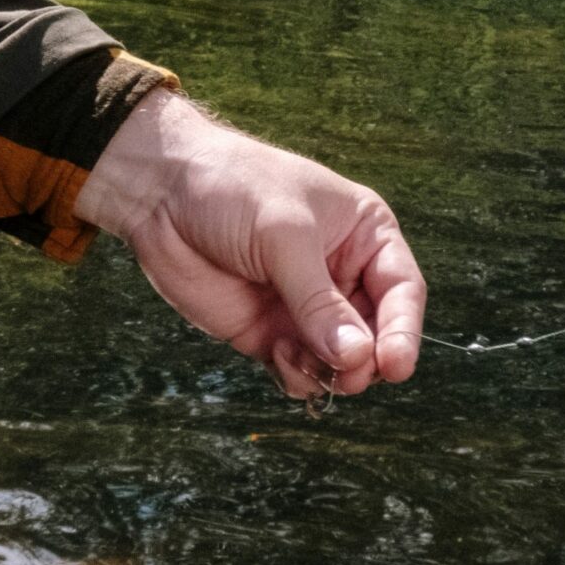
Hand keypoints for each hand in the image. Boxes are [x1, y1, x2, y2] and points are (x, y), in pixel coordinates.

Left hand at [77, 89, 424, 400]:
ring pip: (340, 362)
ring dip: (328, 373)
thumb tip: (356, 358)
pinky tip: (276, 356)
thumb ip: (318, 301)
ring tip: (296, 358)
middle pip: (376, 336)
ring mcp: (304, 307)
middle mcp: (341, 274)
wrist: (161, 192)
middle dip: (364, 362)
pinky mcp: (268, 332)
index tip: (395, 367)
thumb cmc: (233, 188)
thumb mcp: (283, 236)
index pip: (402, 291)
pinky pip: (300, 371)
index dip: (404, 331)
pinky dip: (296, 376)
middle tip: (344, 373)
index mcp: (364, 235)